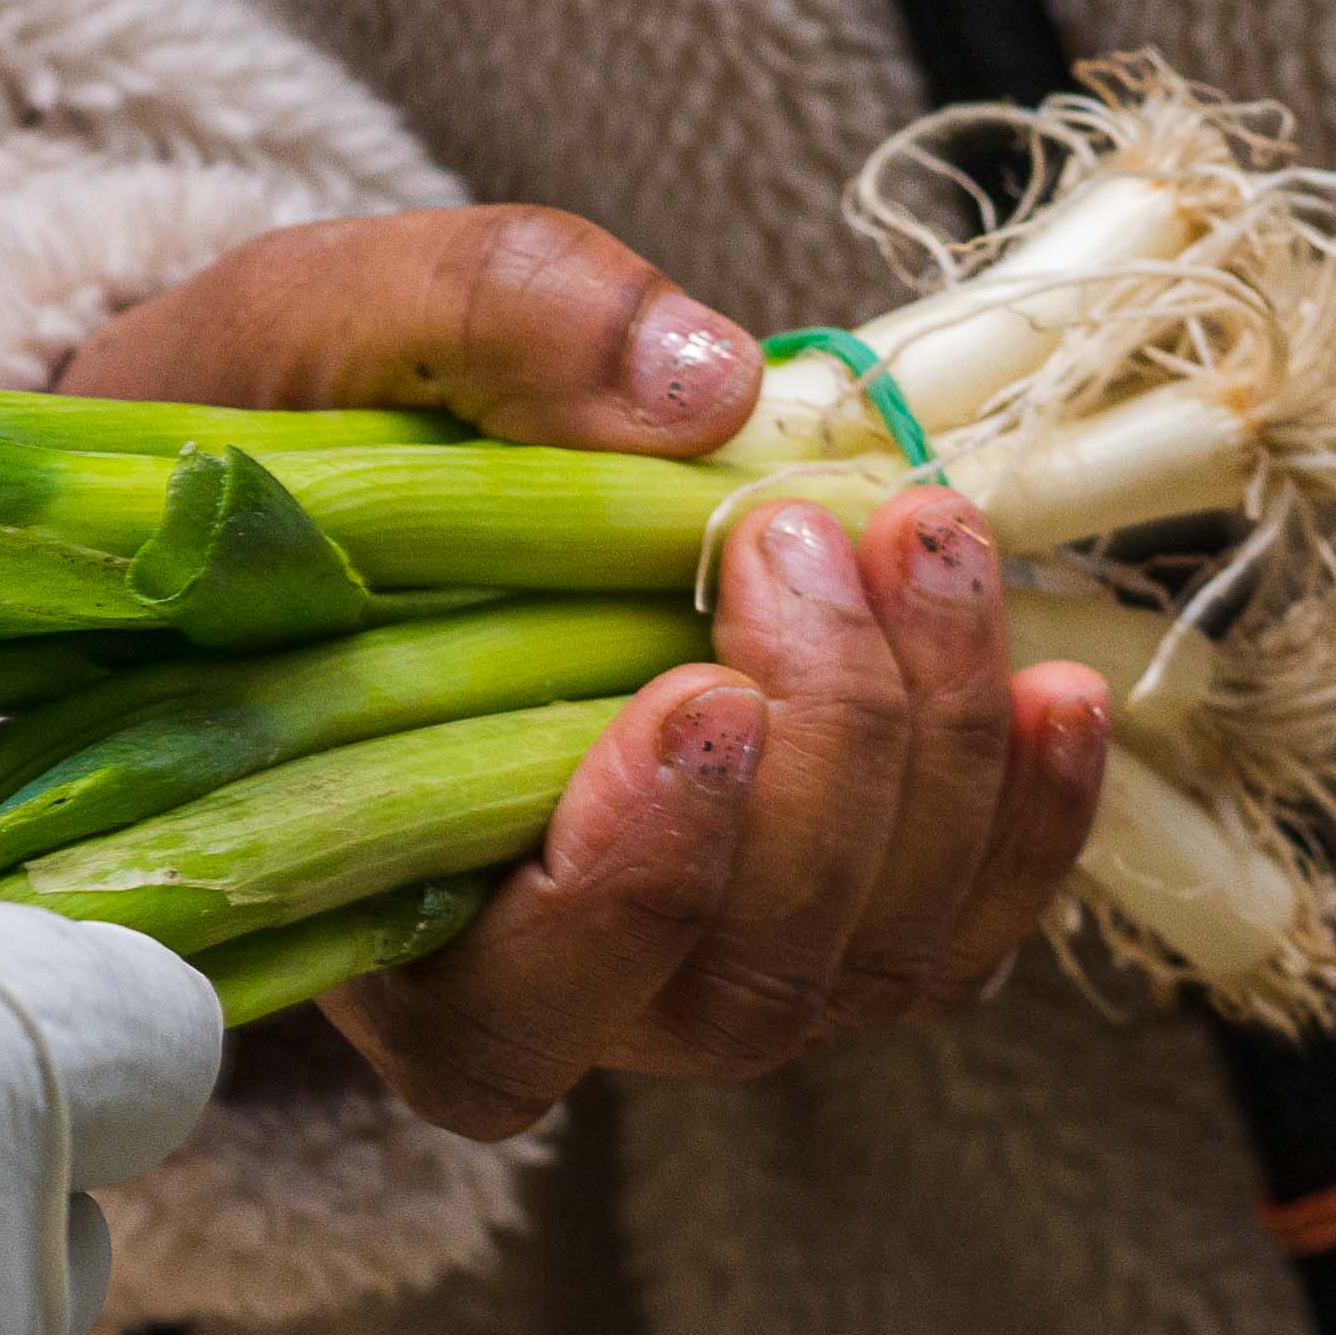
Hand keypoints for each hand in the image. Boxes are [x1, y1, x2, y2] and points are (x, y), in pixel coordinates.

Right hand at [64, 206, 1112, 1135]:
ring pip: (871, 963)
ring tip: (928, 539)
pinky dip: (1027, 816)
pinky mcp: (823, 909)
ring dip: (937, 757)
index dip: (629, 890)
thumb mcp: (315, 316)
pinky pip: (958, 931)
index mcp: (379, 917)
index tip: (696, 700)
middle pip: (741, 984)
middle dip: (825, 758)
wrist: (328, 458)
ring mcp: (706, 965)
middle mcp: (552, 991)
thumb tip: (705, 384)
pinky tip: (1055, 682)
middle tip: (803, 539)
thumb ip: (482, 321)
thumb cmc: (281, 420)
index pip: (514, 1018)